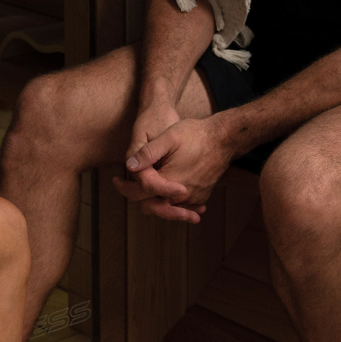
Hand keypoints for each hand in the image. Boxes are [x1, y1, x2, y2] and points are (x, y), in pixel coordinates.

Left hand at [113, 116, 231, 223]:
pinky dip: (171, 200)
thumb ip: (148, 153)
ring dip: (155, 199)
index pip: (140, 195)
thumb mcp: (169, 137)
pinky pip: (181, 204)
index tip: (116, 181)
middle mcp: (182, 195)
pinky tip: (165, 189)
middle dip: (139, 197)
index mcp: (170, 181)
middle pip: (152, 206)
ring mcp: (194, 198)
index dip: (125, 188)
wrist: (224, 138)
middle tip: (127, 186)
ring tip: (144, 188)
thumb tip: (129, 165)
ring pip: (167, 207)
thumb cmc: (196, 134)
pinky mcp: (202, 196)